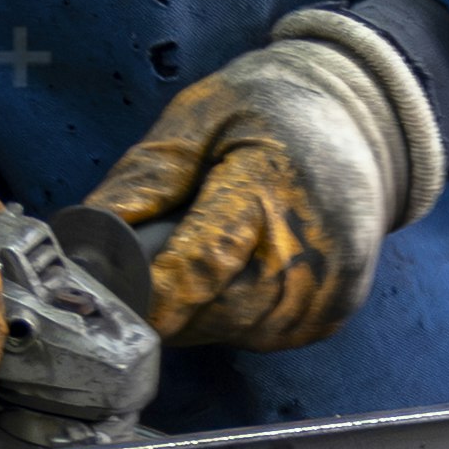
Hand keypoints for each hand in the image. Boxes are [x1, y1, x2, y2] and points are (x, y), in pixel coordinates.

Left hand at [84, 4, 445, 349]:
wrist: (360, 121)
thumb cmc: (272, 112)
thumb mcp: (200, 116)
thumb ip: (146, 176)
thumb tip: (88, 233)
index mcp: (270, 185)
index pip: (206, 261)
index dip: (152, 294)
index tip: (109, 302)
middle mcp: (312, 245)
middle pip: (218, 309)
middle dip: (168, 303)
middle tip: (140, 275)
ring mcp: (331, 284)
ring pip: (237, 332)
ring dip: (199, 315)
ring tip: (190, 270)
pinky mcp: (335, 311)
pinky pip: (264, 337)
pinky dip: (234, 320)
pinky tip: (231, 281)